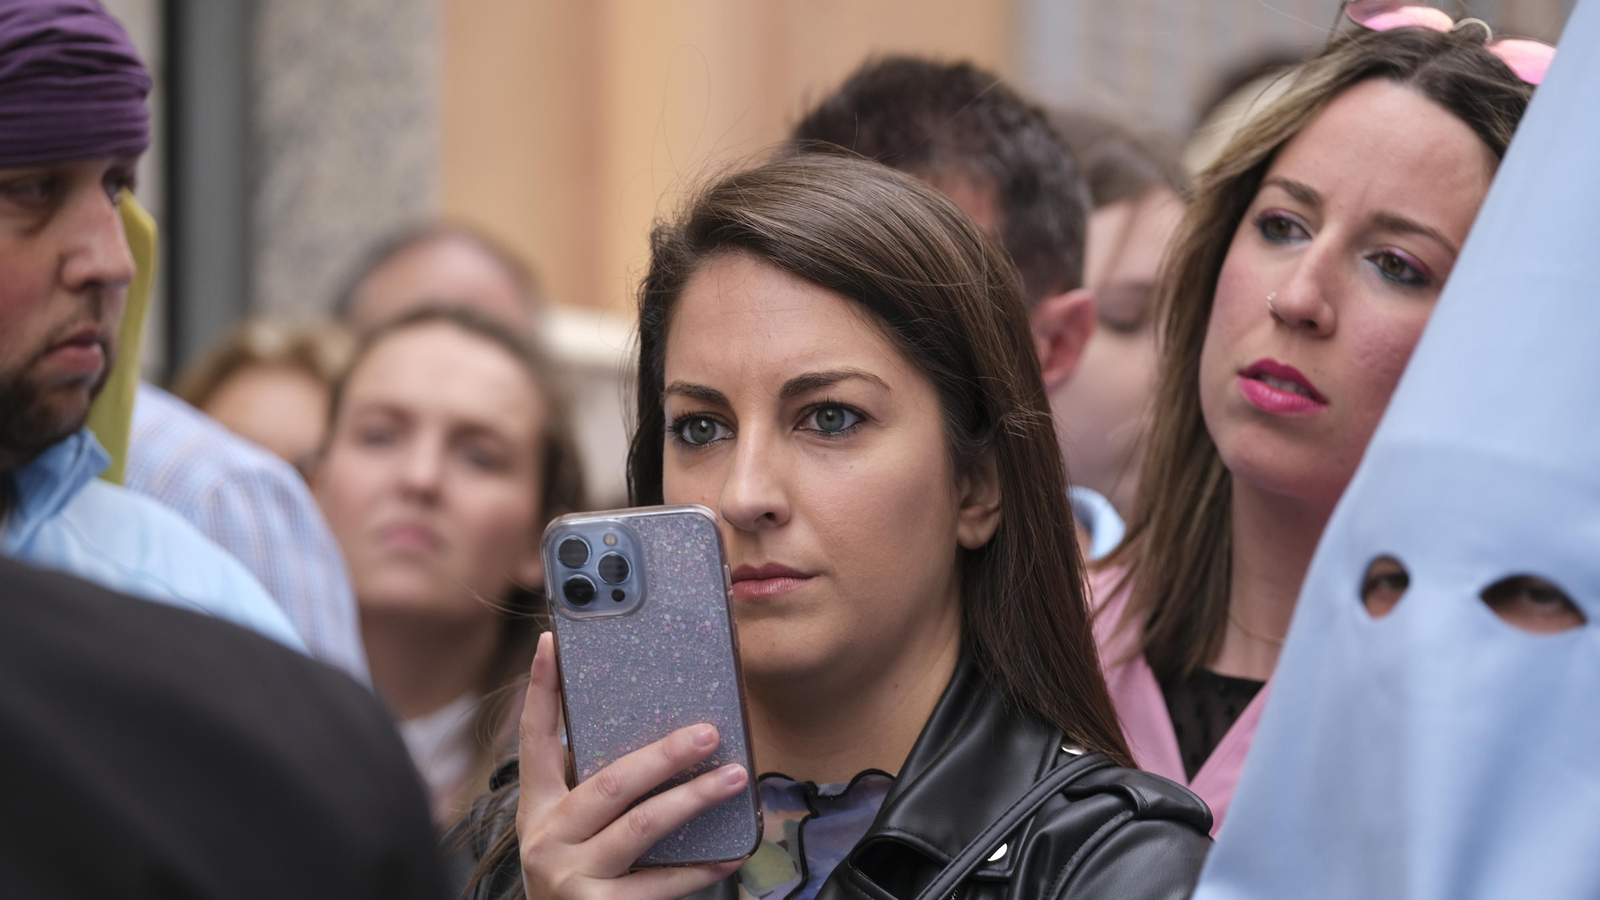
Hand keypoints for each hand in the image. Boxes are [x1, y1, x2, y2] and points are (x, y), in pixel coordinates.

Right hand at [516, 632, 747, 898]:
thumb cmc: (577, 873)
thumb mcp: (570, 829)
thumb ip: (597, 788)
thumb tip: (663, 733)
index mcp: (538, 807)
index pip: (534, 738)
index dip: (541, 689)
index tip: (553, 641)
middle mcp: (546, 839)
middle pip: (610, 783)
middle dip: (664, 754)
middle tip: (709, 731)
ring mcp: (570, 877)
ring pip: (641, 828)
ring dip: (693, 799)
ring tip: (733, 777)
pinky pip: (661, 884)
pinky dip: (701, 868)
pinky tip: (733, 852)